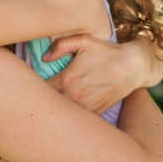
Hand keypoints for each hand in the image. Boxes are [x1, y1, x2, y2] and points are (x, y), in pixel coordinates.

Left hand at [43, 35, 162, 113]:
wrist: (132, 67)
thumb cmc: (106, 52)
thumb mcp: (84, 41)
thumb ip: (60, 45)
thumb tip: (44, 57)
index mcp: (67, 80)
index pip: (39, 90)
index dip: (31, 89)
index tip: (29, 85)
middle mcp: (74, 97)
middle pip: (48, 106)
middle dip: (40, 102)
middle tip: (34, 98)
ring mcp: (85, 108)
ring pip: (62, 116)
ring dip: (55, 111)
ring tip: (49, 106)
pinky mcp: (94, 113)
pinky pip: (77, 120)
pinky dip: (70, 117)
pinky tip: (67, 112)